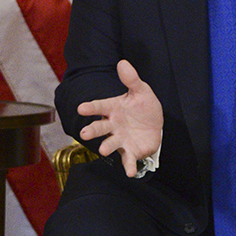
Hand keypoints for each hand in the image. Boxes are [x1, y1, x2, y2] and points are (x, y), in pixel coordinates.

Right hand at [75, 60, 163, 176]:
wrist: (154, 125)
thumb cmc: (143, 107)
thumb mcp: (141, 91)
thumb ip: (132, 79)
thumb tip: (123, 63)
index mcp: (113, 108)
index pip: (99, 107)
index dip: (90, 108)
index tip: (81, 108)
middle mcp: (113, 125)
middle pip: (100, 127)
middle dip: (92, 131)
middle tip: (84, 134)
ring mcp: (120, 139)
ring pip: (111, 143)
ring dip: (107, 147)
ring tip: (104, 150)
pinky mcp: (130, 151)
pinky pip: (128, 159)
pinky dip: (128, 166)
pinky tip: (129, 173)